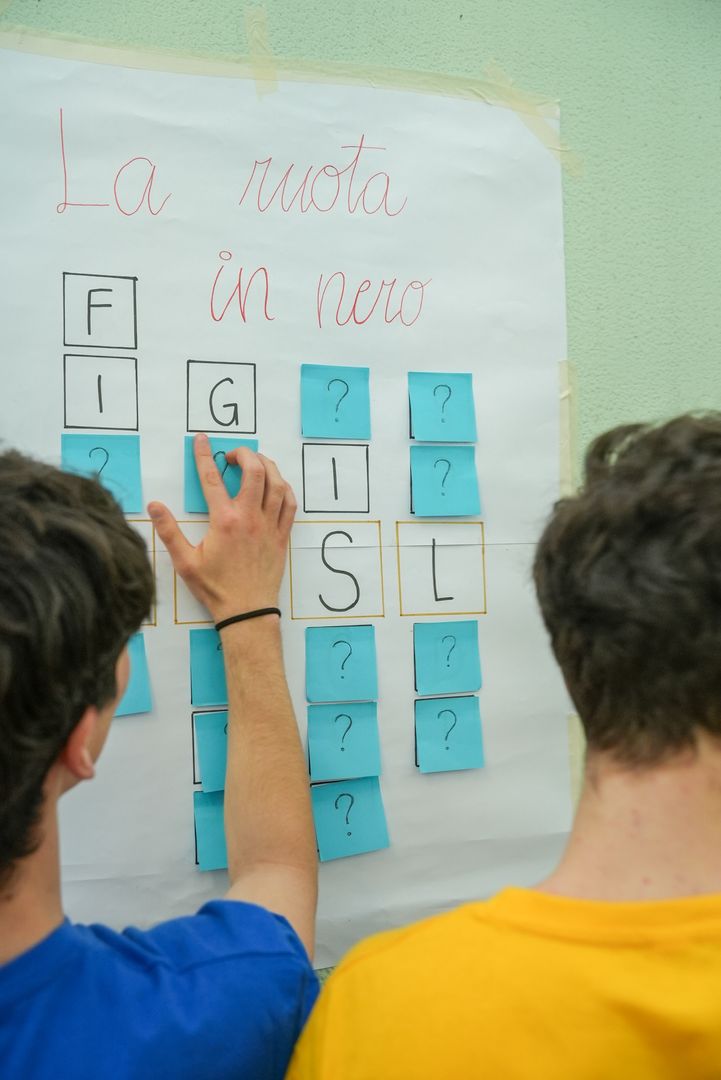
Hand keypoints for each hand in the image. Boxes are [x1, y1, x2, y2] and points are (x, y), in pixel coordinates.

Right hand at [148, 435, 296, 622]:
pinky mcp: (282, 535)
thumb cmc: (215, 588)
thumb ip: (168, 531)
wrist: (247, 611)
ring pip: (277, 483)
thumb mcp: (185, 562)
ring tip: (255, 462)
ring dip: (267, 466)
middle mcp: (250, 518)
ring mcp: (269, 526)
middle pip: (255, 471)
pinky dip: (284, 488)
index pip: (212, 478)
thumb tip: (154, 506)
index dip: (205, 455)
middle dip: (245, 454)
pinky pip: (290, 503)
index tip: (203, 440)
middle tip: (234, 455)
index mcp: (224, 521)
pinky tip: (276, 485)